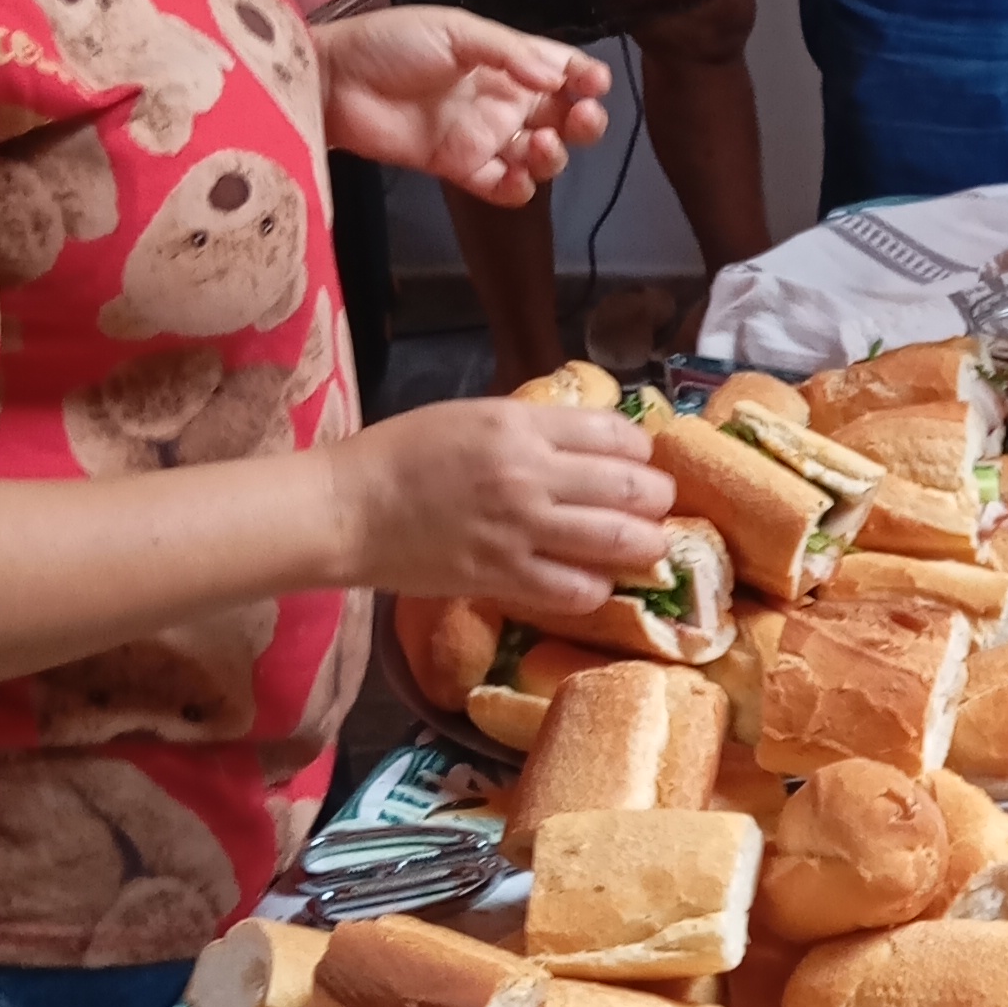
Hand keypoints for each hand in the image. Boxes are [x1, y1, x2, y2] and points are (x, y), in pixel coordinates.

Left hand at [316, 6, 612, 202]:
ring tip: (539, 145)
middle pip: (564, 118)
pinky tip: (513, 176)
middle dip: (585, 122)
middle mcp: (503, 100)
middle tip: (578, 119)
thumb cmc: (392, 43)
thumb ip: (509, 52)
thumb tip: (556, 79)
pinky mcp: (460, 169)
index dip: (587, 79)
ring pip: (541, 157)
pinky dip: (518, 188)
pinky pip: (503, 187)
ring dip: (554, 156)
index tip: (592, 85)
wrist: (333, 82)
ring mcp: (483, 137)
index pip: (563, 71)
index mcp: (508, 61)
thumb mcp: (455, 30)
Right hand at [332, 400, 673, 618]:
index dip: (642, 450)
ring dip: (645, 545)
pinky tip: (595, 582)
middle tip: (659, 507)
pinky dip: (597, 587)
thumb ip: (534, 428)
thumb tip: (591, 440)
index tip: (643, 461)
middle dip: (658, 499)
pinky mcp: (502, 576)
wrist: (348, 508)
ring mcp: (519, 529)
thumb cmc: (402, 454)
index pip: (616, 434)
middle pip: (632, 487)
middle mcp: (530, 474)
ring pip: (617, 541)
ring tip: (648, 548)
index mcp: (520, 425)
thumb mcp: (474, 416)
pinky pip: (575, 589)